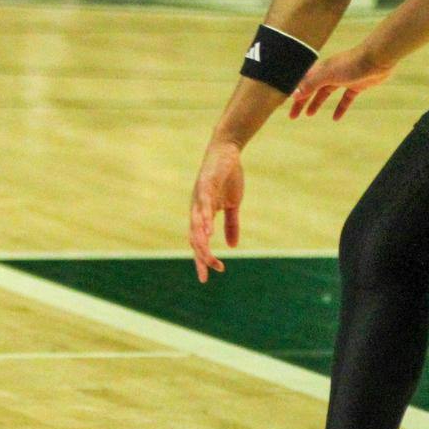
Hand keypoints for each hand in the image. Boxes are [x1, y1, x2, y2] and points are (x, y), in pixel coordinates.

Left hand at [189, 139, 243, 282]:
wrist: (227, 152)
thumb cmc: (227, 177)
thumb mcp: (232, 204)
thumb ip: (231, 225)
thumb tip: (233, 246)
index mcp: (202, 214)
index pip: (199, 241)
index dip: (202, 258)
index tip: (208, 276)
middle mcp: (197, 208)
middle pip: (195, 238)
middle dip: (200, 256)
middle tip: (207, 273)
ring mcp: (199, 197)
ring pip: (196, 224)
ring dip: (201, 241)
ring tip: (204, 256)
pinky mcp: (206, 186)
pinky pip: (203, 205)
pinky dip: (204, 219)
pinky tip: (207, 231)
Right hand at [290, 45, 392, 120]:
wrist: (377, 58)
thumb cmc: (351, 63)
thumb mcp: (327, 75)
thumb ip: (311, 84)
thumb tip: (293, 94)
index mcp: (320, 69)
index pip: (302, 83)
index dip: (294, 94)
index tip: (285, 105)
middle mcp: (329, 74)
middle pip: (311, 90)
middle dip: (301, 102)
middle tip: (293, 116)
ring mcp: (342, 79)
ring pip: (325, 94)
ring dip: (317, 103)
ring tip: (309, 115)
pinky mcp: (356, 85)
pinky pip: (345, 99)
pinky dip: (340, 108)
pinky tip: (336, 118)